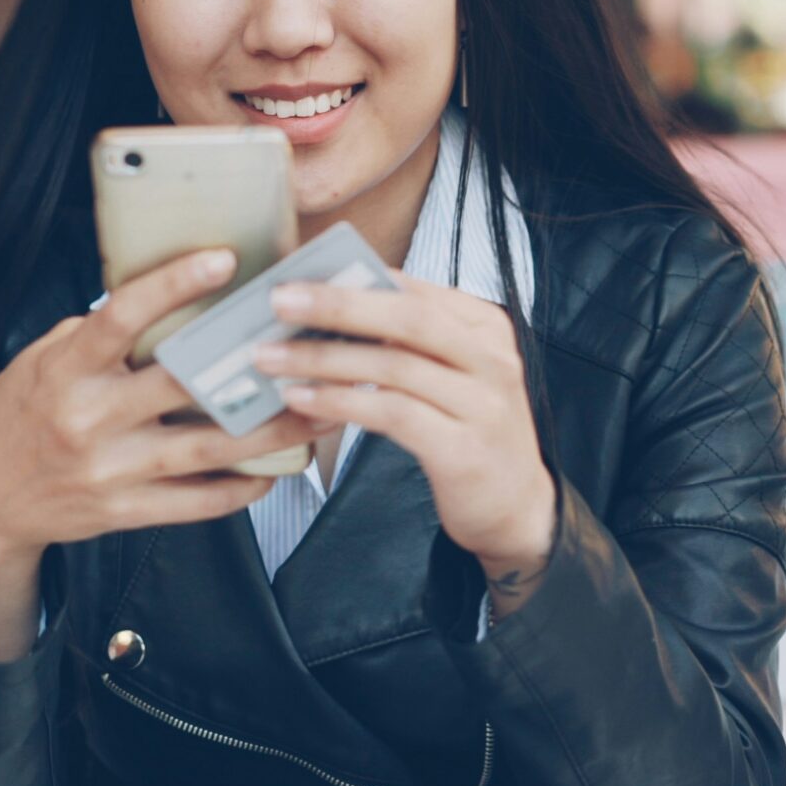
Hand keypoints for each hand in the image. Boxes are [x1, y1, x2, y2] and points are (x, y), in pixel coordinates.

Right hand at [0, 248, 330, 660]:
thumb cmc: (14, 418)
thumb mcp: (39, 362)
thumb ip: (96, 337)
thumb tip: (163, 304)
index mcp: (65, 370)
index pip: (122, 317)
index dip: (174, 284)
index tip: (224, 259)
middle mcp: (89, 419)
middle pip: (183, 385)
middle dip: (249, 362)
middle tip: (305, 337)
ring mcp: (110, 470)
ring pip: (208, 450)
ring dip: (270, 431)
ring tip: (319, 410)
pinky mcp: (125, 512)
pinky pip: (197, 503)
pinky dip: (241, 488)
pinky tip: (276, 470)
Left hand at [253, 273, 556, 618]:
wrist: (516, 509)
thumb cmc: (468, 432)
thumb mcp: (450, 374)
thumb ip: (408, 340)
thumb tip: (331, 303)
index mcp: (485, 327)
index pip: (415, 289)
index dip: (354, 278)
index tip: (298, 276)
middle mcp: (491, 358)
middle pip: (407, 317)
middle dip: (337, 305)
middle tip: (278, 301)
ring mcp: (482, 404)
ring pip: (393, 365)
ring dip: (324, 359)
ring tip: (269, 358)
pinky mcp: (463, 449)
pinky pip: (392, 414)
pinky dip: (341, 402)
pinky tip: (301, 400)